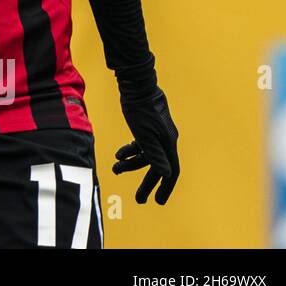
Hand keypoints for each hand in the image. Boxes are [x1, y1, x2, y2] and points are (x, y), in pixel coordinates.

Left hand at [114, 85, 179, 203]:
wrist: (136, 84)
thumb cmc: (140, 109)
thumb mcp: (144, 133)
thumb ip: (154, 154)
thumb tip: (166, 174)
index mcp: (168, 143)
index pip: (170, 171)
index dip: (165, 187)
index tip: (158, 201)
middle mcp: (166, 140)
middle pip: (157, 166)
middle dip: (147, 183)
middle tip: (139, 200)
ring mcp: (157, 134)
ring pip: (146, 155)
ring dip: (130, 164)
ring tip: (115, 170)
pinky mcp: (148, 127)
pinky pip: (141, 145)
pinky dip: (129, 151)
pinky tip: (118, 155)